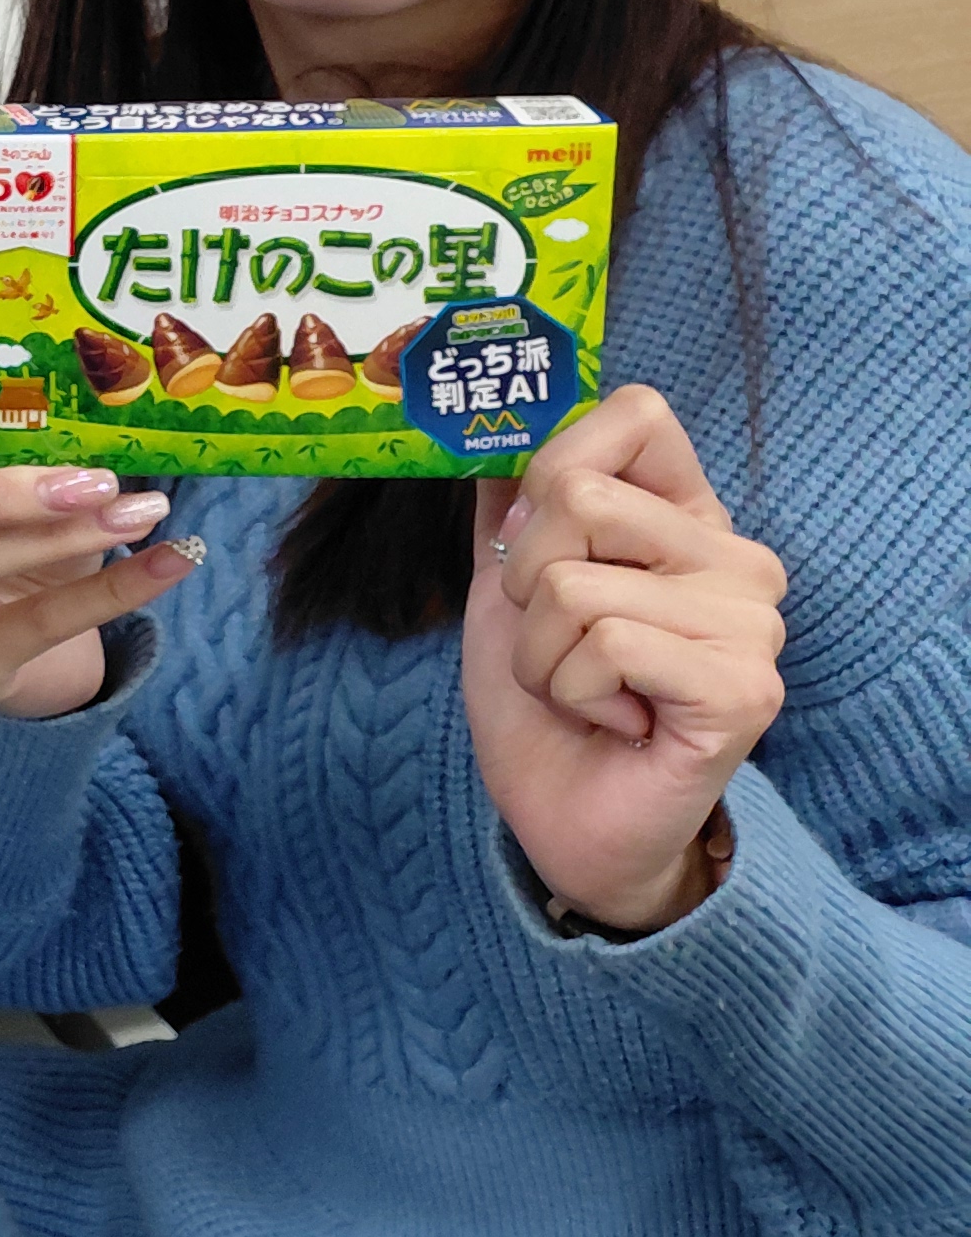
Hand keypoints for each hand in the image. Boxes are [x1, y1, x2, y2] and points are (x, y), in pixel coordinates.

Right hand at [0, 371, 203, 715]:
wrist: (25, 656)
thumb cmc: (10, 553)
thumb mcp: (7, 492)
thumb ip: (23, 454)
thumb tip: (105, 405)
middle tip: (82, 479)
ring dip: (56, 536)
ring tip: (133, 512)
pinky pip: (35, 625)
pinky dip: (112, 591)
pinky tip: (169, 560)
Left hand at [467, 384, 784, 935]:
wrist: (565, 821)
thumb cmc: (544, 706)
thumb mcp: (506, 589)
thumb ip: (508, 504)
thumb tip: (484, 427)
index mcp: (689, 520)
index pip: (637, 415)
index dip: (551, 470)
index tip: (536, 549)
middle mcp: (738, 560)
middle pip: (579, 494)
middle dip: (524, 582)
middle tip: (561, 646)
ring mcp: (752, 624)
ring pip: (575, 584)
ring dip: (543, 654)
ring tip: (587, 693)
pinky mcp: (744, 688)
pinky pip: (606, 643)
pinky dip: (574, 690)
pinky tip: (616, 723)